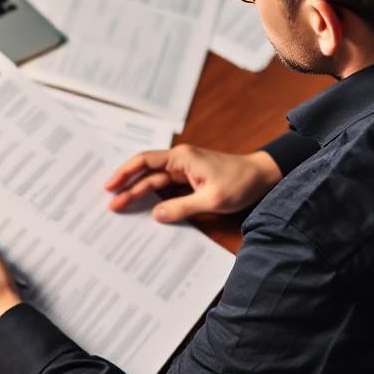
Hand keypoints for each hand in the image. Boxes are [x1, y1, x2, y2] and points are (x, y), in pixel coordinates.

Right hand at [104, 145, 282, 222]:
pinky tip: (145, 208)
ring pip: (155, 182)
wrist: (264, 177)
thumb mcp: (211, 199)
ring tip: (121, 208)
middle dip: (128, 187)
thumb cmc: (241, 182)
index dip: (124, 173)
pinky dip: (155, 197)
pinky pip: (167, 188)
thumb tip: (156, 215)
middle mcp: (180, 161)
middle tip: (111, 205)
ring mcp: (185, 170)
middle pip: (146, 173)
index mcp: (182, 158)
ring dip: (139, 193)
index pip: (145, 161)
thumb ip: (182, 207)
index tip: (110, 186)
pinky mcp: (191, 180)